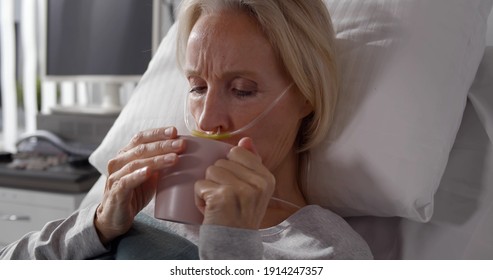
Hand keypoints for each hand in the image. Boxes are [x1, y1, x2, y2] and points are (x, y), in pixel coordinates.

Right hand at [94, 126, 184, 243]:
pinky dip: (138, 175)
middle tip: (181, 145)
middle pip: (141, 148)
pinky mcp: (115, 192)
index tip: (175, 131)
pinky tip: (149, 172)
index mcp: (126, 154)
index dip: (158, 133)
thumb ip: (160, 163)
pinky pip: (126, 181)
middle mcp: (118, 161)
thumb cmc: (134, 193)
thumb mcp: (149, 175)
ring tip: (174, 158)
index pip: (141, 137)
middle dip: (163, 145)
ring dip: (157, 160)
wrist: (115, 217)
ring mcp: (115, 176)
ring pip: (136, 163)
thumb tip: (182, 153)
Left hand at [194, 137, 274, 228]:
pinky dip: (199, 199)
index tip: (234, 188)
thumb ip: (251, 163)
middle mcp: (258, 183)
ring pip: (209, 171)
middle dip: (216, 180)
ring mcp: (241, 189)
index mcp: (267, 178)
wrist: (232, 247)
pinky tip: (210, 211)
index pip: (237, 152)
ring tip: (217, 205)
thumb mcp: (252, 190)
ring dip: (207, 189)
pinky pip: (200, 185)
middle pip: (220, 162)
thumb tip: (246, 139)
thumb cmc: (238, 217)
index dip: (228, 168)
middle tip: (224, 200)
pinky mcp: (223, 196)